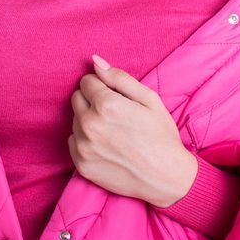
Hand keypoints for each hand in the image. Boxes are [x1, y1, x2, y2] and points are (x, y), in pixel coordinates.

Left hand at [68, 54, 198, 207]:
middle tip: (114, 114)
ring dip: (88, 120)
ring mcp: (83, 146)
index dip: (101, 86)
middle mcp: (89, 124)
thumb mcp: (149, 99)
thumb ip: (119, 78)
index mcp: (106, 104)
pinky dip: (85, 141)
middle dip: (92, 101)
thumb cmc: (161, 136)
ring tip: (113, 131)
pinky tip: (106, 146)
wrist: (167, 177)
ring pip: (74, 120)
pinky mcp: (81, 165)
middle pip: (77, 98)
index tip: (115, 97)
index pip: (86, 81)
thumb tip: (95, 61)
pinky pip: (73, 141)